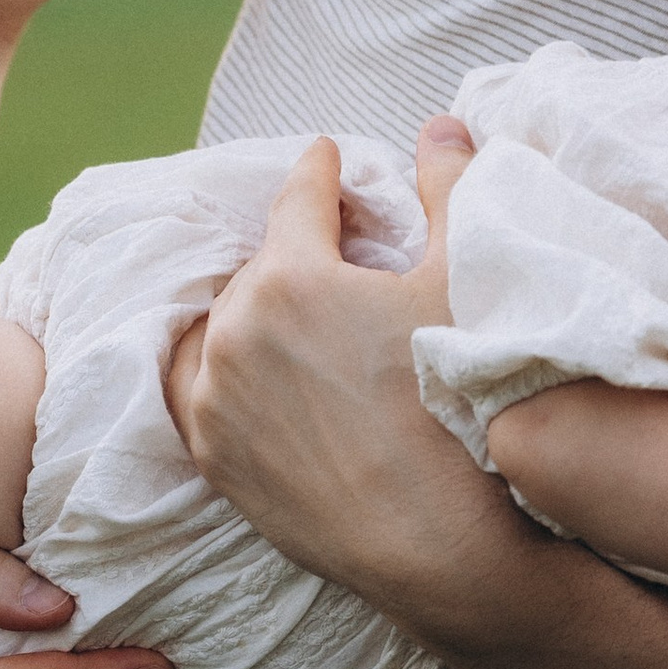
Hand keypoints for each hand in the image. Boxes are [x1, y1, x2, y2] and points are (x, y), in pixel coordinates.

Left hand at [177, 123, 519, 632]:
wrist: (434, 543)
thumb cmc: (458, 409)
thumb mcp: (466, 282)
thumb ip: (449, 189)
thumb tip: (438, 125)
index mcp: (292, 274)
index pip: (300, 196)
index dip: (323, 172)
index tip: (329, 159)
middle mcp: (236, 328)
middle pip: (264, 262)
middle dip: (298, 251)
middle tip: (339, 255)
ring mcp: (214, 397)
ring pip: (226, 325)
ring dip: (257, 311)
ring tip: (299, 318)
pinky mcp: (211, 455)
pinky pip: (201, 388)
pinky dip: (226, 368)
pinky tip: (259, 370)